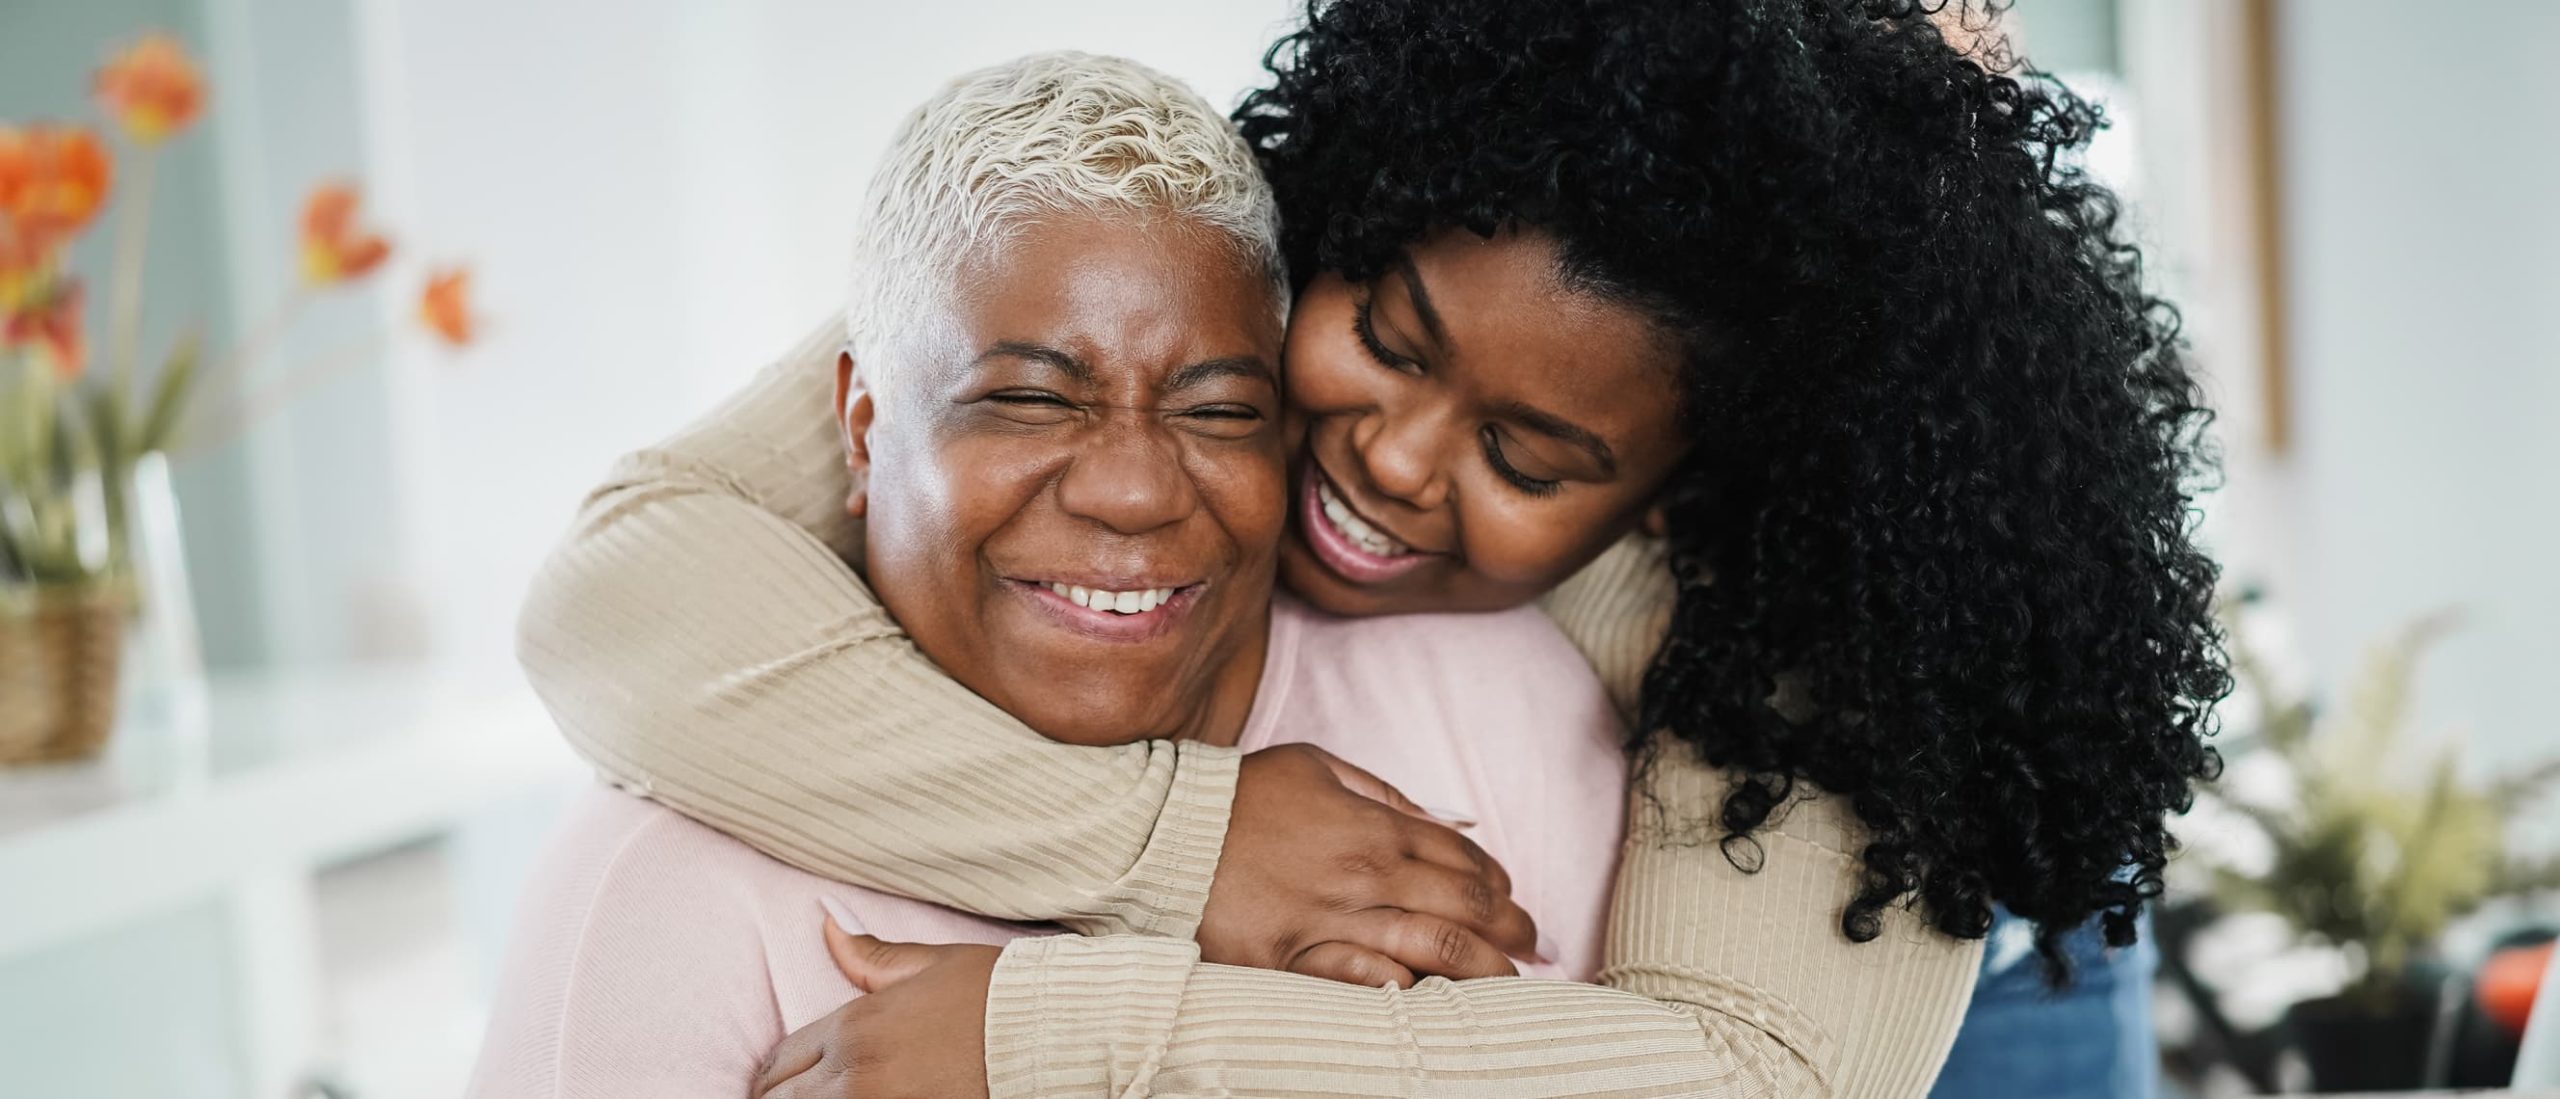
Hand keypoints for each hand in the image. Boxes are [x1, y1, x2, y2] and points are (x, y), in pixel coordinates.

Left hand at [752, 923, 998, 1098]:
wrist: (1050, 1034)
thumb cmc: (996, 996)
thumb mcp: (932, 963)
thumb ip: (870, 955)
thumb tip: (826, 925)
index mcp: (855, 1025)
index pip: (779, 1060)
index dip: (773, 1074)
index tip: (782, 1082)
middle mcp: (855, 1073)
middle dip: (779, 1097)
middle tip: (790, 1096)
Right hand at [1198, 743, 1545, 987]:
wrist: (1163, 833)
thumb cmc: (1241, 796)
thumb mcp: (1316, 766)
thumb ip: (1383, 793)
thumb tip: (1442, 821)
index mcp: (1373, 828)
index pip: (1460, 862)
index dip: (1498, 885)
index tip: (1512, 900)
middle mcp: (1362, 877)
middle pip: (1462, 910)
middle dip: (1509, 931)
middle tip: (1533, 948)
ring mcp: (1328, 922)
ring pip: (1428, 951)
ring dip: (1480, 971)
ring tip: (1507, 986)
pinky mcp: (1288, 961)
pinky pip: (1357, 981)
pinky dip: (1399, 989)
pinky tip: (1428, 995)